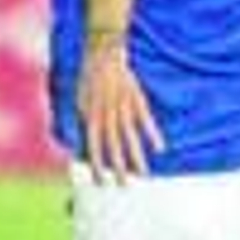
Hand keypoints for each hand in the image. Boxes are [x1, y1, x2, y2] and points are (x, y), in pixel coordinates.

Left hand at [77, 36, 163, 181]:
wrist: (103, 54)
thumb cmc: (89, 80)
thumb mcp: (79, 102)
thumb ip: (83, 122)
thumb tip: (82, 144)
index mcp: (91, 115)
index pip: (93, 146)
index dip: (97, 164)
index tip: (101, 180)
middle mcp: (107, 114)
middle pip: (114, 145)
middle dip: (119, 166)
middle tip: (125, 184)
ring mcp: (122, 107)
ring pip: (130, 136)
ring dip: (136, 156)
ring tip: (143, 174)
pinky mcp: (136, 99)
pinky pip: (146, 120)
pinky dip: (153, 134)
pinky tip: (160, 148)